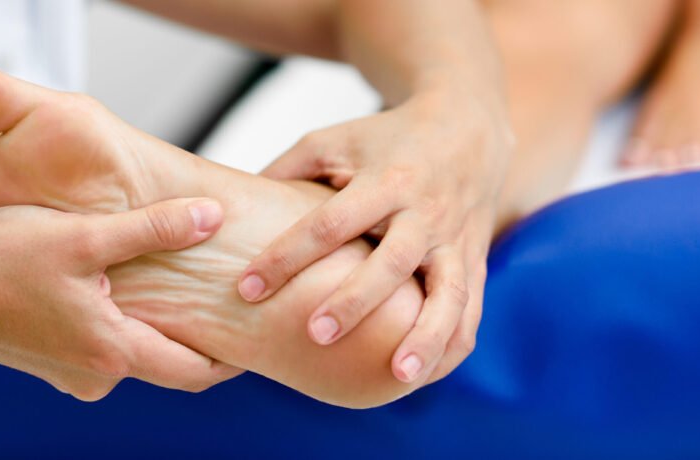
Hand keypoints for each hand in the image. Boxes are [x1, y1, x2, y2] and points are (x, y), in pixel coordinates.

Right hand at [0, 199, 241, 400]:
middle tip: (222, 303)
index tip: (256, 331)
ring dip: (153, 324)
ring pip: (133, 352)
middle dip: (198, 337)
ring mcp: (69, 375)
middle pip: (168, 363)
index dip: (231, 356)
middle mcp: (95, 376)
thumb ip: (154, 229)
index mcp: (113, 352)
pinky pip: (101, 348)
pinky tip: (114, 286)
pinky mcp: (49, 363)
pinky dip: (118, 323)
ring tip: (174, 284)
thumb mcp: (84, 237)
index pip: (197, 370)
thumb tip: (212, 218)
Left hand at [238, 90, 512, 384]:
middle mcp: (424, 210)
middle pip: (392, 261)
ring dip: (424, 336)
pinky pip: (471, 309)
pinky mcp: (474, 261)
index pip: (330, 223)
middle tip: (315, 335)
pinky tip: (423, 375)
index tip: (247, 289)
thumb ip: (285, 173)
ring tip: (396, 375)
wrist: (468, 128)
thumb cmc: (383, 140)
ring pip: (446, 293)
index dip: (287, 256)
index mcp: (383, 180)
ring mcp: (456, 239)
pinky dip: (452, 344)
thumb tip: (224, 210)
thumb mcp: (333, 142)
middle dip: (356, 300)